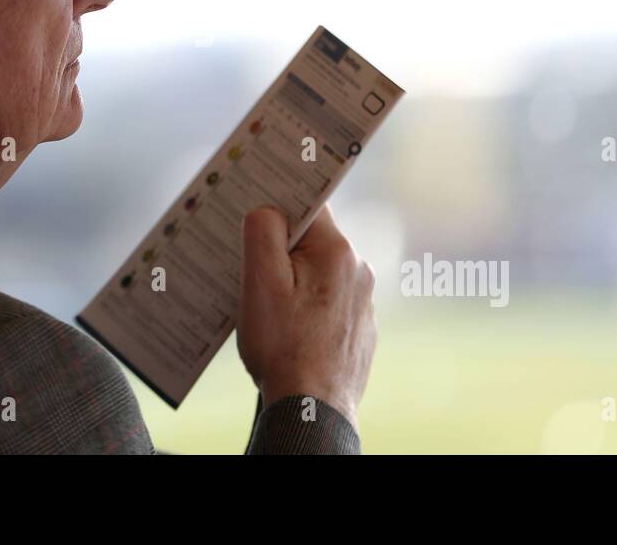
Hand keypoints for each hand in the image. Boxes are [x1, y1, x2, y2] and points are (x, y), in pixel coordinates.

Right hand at [236, 202, 376, 427]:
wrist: (313, 410)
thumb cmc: (283, 347)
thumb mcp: (260, 282)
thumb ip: (263, 232)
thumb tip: (267, 208)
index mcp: (337, 251)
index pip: (307, 205)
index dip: (278, 205)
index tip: (257, 213)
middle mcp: (358, 270)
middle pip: (311, 240)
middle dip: (281, 250)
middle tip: (253, 273)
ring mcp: (362, 301)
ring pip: (318, 272)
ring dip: (294, 281)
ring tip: (270, 310)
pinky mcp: (359, 328)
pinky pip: (328, 302)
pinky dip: (307, 308)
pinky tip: (289, 331)